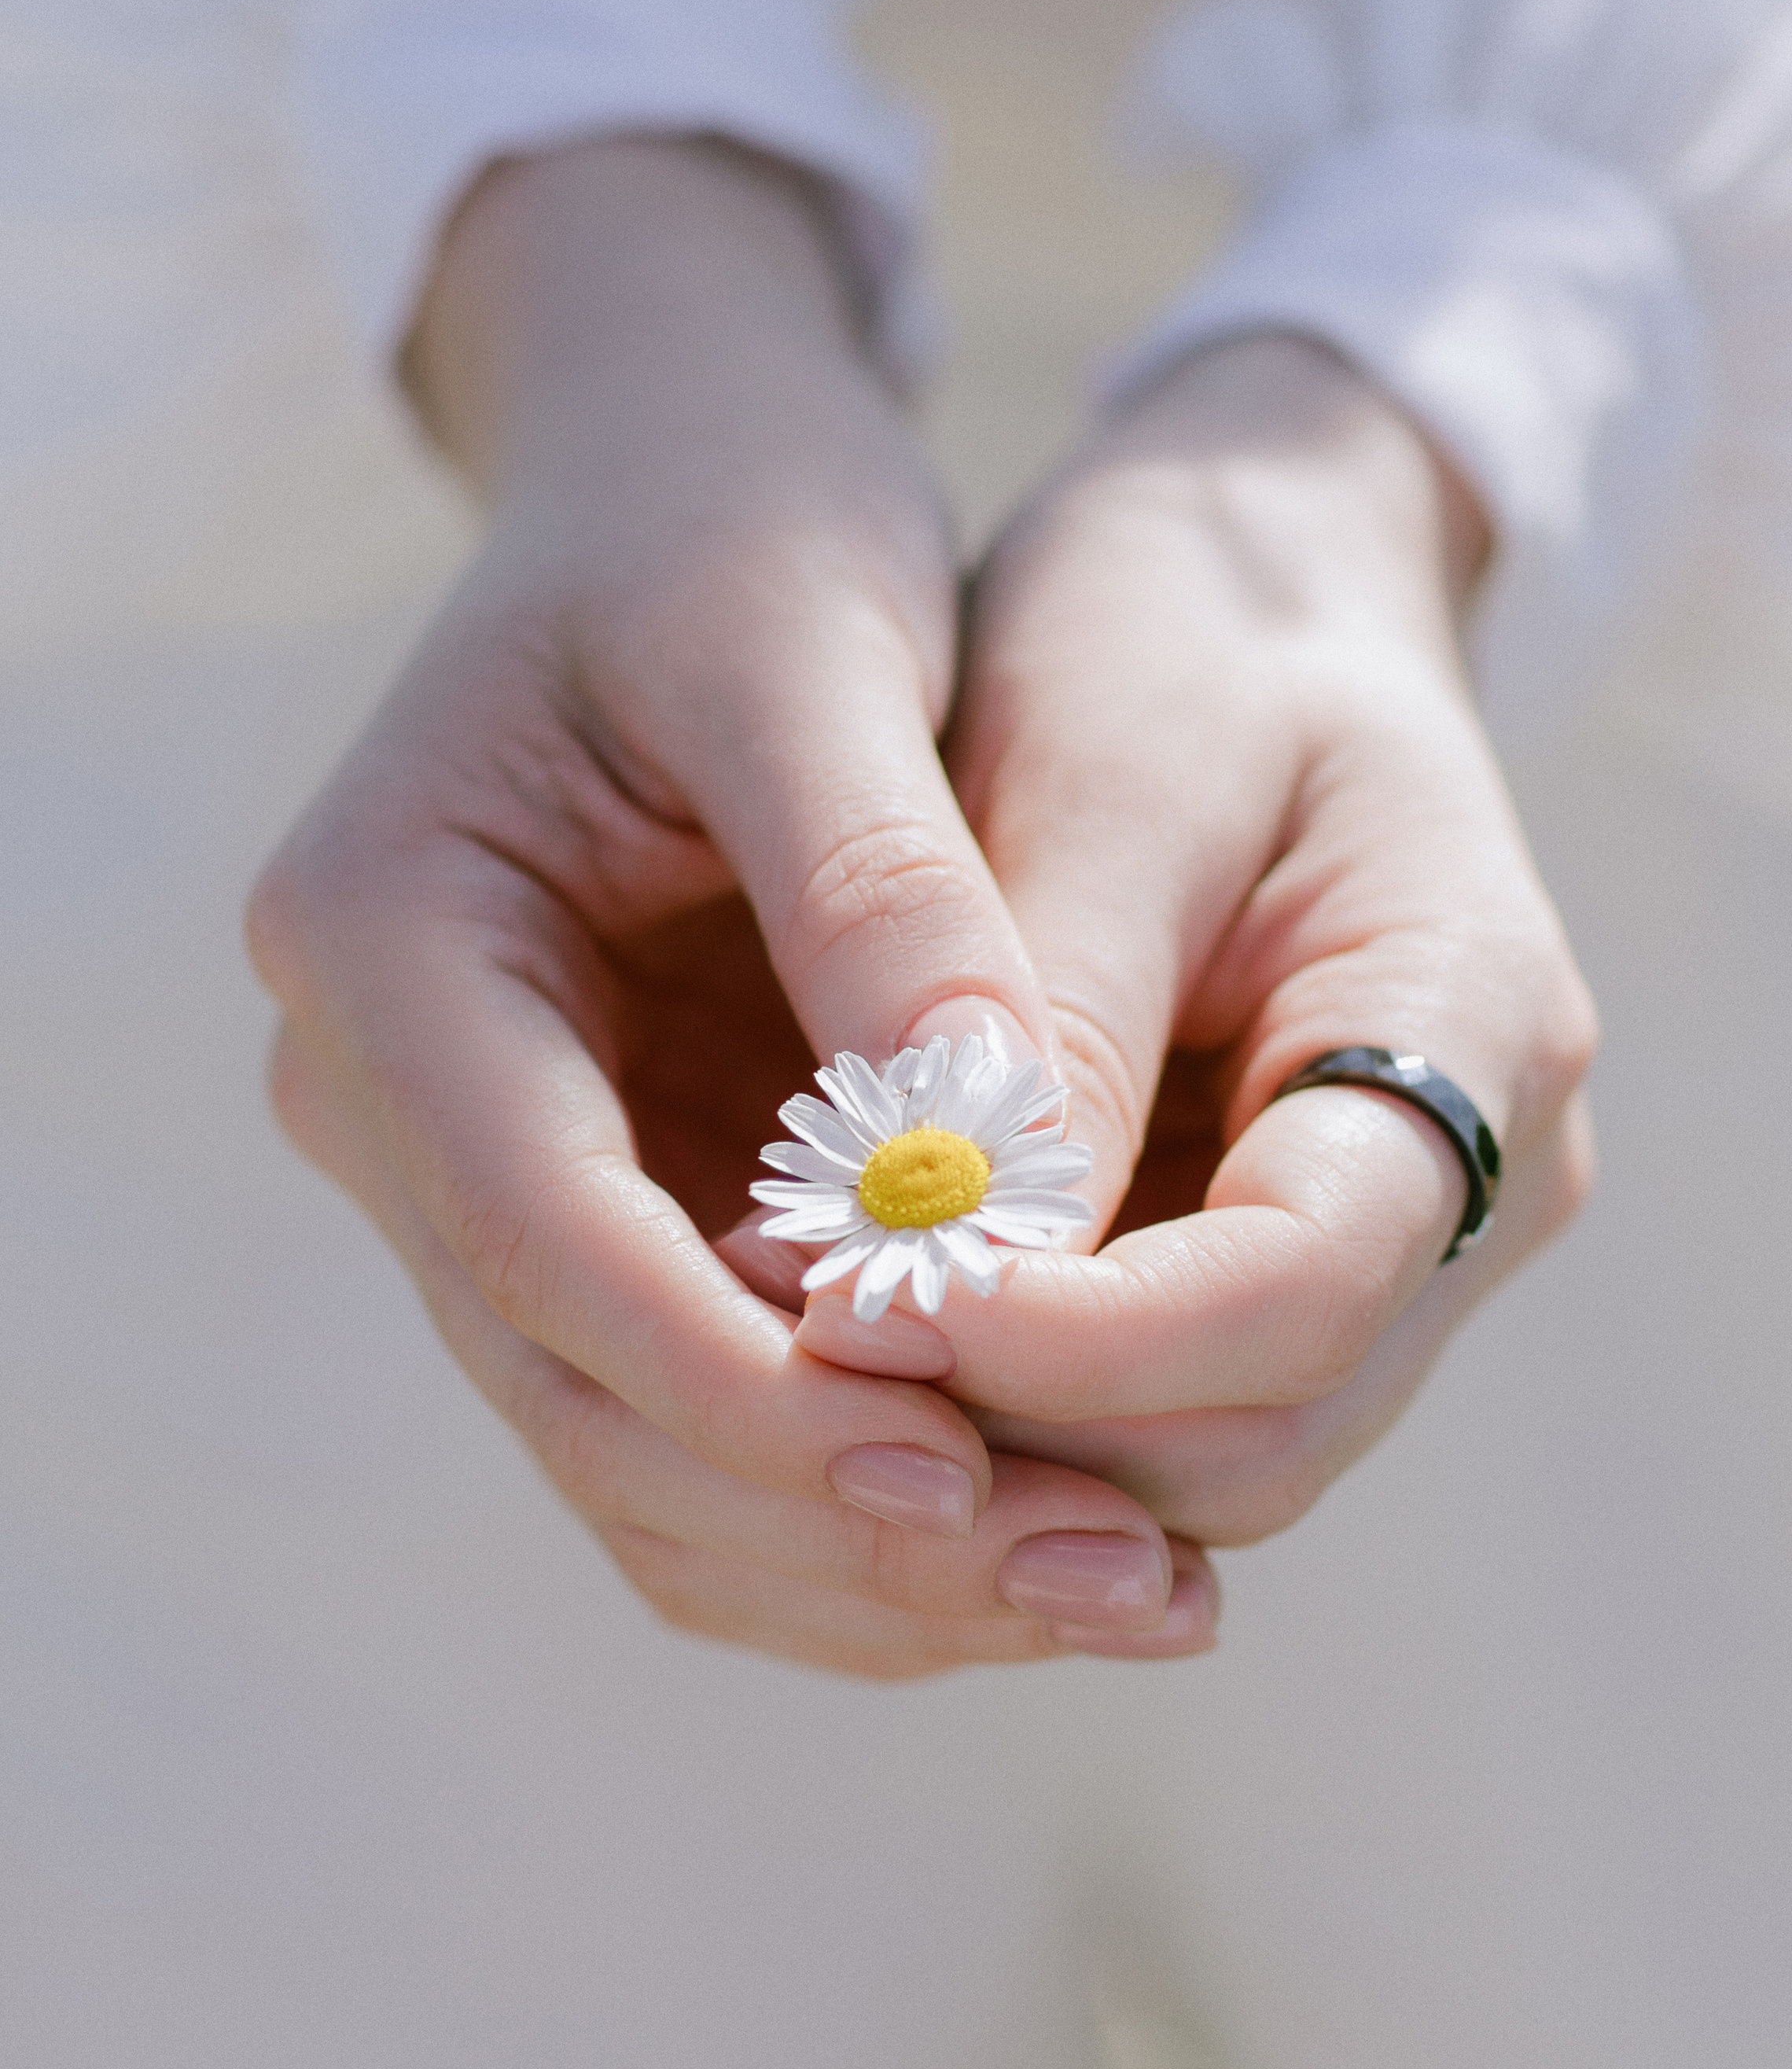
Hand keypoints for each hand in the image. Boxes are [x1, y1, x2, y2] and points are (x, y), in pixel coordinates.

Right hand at [247, 137, 1215, 1674]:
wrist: (688, 475)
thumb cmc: (734, 519)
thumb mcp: (810, 643)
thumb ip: (884, 889)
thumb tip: (989, 1158)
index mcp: (387, 941)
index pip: (541, 1232)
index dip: (747, 1379)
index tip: (964, 1464)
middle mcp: (396, 1092)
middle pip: (584, 1388)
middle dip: (836, 1507)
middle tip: (1102, 1581)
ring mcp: (489, 1166)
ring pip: (644, 1447)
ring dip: (867, 1549)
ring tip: (1127, 1593)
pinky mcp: (607, 1201)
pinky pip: (712, 1408)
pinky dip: (867, 1491)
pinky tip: (1064, 1525)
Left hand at [798, 334, 1596, 1547]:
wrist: (1254, 587)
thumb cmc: (1182, 632)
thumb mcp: (1105, 773)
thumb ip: (1054, 1025)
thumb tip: (959, 1272)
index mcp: (1479, 1019)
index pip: (1306, 1285)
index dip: (1082, 1341)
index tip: (855, 1305)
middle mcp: (1486, 1175)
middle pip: (1261, 1427)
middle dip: (1017, 1422)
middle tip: (774, 1345)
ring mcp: (1406, 1238)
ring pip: (1198, 1455)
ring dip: (994, 1432)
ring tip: (778, 1332)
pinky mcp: (1292, 1255)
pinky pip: (1156, 1402)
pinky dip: (1006, 1392)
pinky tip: (849, 1315)